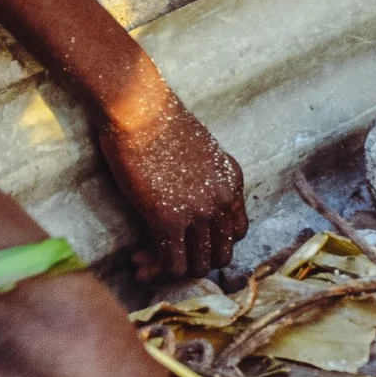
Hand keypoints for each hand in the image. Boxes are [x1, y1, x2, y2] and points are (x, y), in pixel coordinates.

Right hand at [95, 84, 249, 281]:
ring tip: (145, 263)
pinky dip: (156, 269)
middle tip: (165, 258)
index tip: (186, 241)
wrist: (138, 105)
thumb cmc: (157, 119)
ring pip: (198, 264)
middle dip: (194, 262)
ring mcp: (198, 213)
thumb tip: (185, 196)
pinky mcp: (168, 219)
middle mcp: (223, 201)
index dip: (212, 243)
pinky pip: (173, 263)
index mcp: (233, 182)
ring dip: (172, 271)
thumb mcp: (197, 149)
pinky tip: (138, 261)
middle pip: (221, 254)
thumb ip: (201, 176)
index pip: (236, 232)